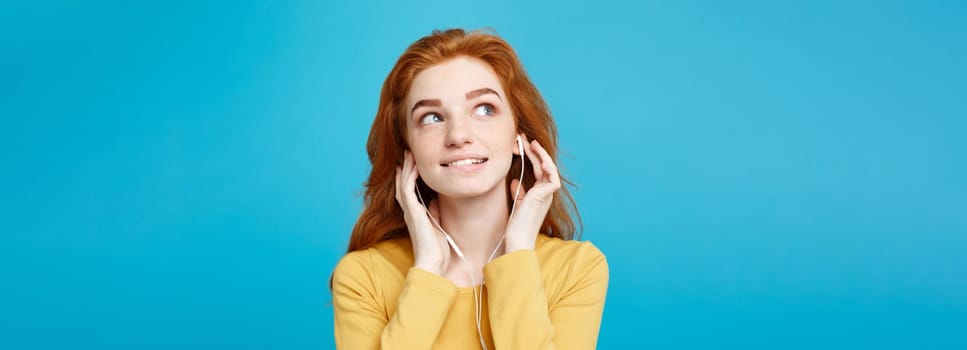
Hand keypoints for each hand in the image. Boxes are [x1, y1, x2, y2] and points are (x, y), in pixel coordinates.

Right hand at [395, 150, 450, 274]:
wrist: (433, 263)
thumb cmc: (436, 250)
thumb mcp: (438, 226)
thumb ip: (434, 213)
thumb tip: (436, 201)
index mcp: (415, 215)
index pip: (408, 191)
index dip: (407, 177)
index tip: (411, 164)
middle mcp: (410, 212)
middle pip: (403, 184)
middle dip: (405, 168)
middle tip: (407, 153)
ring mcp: (410, 211)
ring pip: (403, 184)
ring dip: (406, 168)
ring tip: (408, 154)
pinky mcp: (413, 212)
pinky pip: (407, 189)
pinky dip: (409, 177)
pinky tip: (414, 167)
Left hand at [504, 133, 561, 251]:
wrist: (517, 239)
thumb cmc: (516, 225)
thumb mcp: (517, 204)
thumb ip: (518, 191)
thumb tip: (515, 180)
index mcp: (540, 194)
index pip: (538, 170)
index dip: (531, 156)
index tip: (521, 144)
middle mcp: (546, 193)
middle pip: (543, 166)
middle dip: (534, 151)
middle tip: (523, 137)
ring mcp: (547, 195)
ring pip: (549, 169)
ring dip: (541, 155)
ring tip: (531, 143)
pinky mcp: (545, 197)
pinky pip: (552, 178)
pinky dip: (548, 167)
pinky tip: (538, 157)